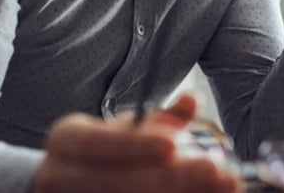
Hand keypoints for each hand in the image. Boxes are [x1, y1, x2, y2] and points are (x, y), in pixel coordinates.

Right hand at [33, 94, 239, 192]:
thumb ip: (161, 118)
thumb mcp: (126, 128)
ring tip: (222, 185)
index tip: (173, 144)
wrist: (67, 181)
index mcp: (66, 139)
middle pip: (115, 183)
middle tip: (215, 169)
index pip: (97, 142)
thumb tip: (194, 100)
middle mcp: (60, 174)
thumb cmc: (106, 150)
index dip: (135, 145)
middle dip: (170, 178)